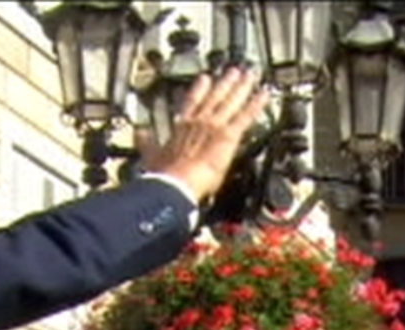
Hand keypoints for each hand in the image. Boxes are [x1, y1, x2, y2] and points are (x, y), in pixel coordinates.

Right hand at [144, 69, 269, 203]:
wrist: (175, 183)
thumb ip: (148, 143)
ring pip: (231, 101)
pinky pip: (245, 116)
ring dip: (242, 87)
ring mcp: (214, 126)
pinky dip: (256, 105)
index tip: (205, 78)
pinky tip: (264, 96)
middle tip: (235, 71)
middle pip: (215, 97)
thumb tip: (140, 134)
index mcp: (182, 126)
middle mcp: (200, 122)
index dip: (199, 89)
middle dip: (225, 83)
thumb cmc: (165, 174)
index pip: (192, 102)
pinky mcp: (228, 136)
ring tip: (251, 76)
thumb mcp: (152, 155)